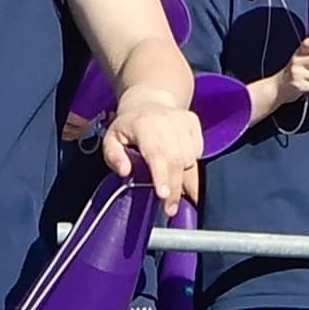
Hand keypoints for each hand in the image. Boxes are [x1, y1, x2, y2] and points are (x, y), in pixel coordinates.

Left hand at [103, 89, 202, 208]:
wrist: (148, 101)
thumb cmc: (128, 127)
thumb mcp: (111, 139)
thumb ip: (113, 156)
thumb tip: (124, 171)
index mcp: (144, 125)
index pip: (156, 153)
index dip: (161, 175)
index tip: (163, 195)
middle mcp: (166, 121)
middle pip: (176, 160)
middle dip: (174, 188)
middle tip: (170, 208)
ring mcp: (183, 121)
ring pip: (189, 158)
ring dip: (181, 176)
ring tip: (170, 187)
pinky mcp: (193, 122)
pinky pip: (197, 151)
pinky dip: (190, 162)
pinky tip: (177, 164)